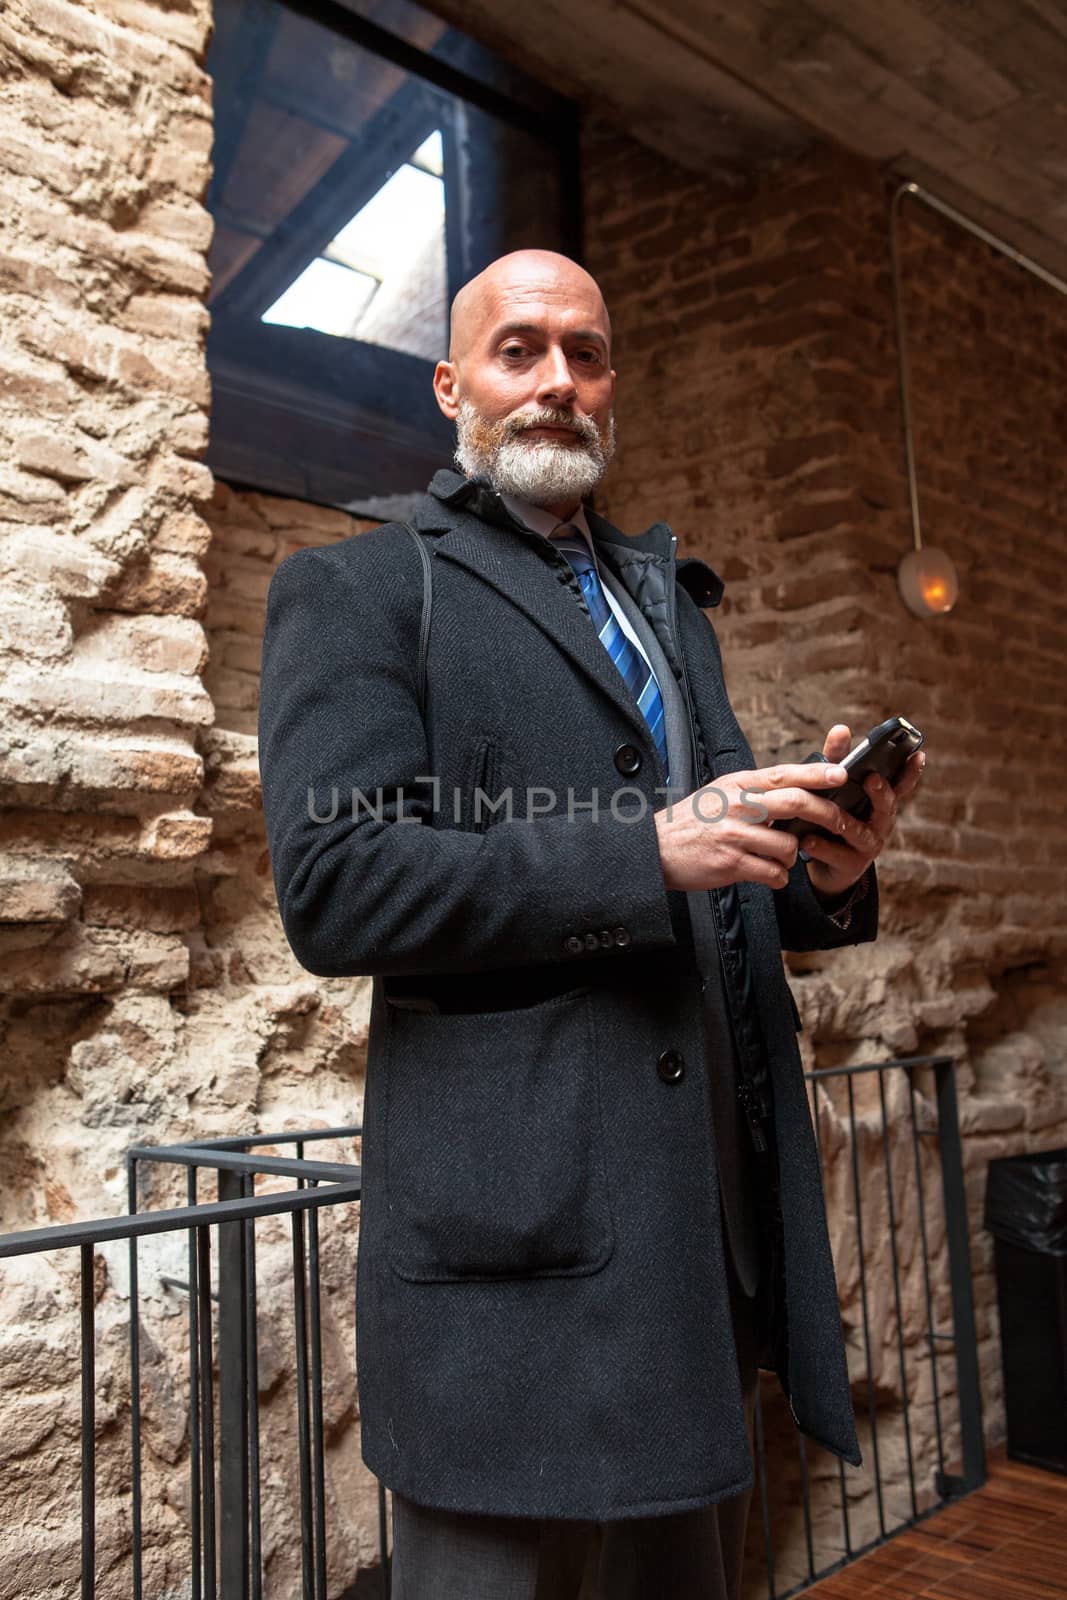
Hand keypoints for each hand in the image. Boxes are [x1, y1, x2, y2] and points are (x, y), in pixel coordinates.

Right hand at [654, 758, 857, 892]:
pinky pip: (773, 873)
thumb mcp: (721, 793)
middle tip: (840, 823)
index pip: (784, 774)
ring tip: (781, 858)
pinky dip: (778, 877)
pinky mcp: (731, 864)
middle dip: (826, 814)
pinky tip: (769, 875)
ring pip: (788, 845)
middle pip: (795, 803)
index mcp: (737, 784)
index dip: (816, 774)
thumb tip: (794, 791)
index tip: (842, 775)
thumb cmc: (692, 821)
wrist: (655, 849)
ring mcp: (734, 835)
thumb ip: (755, 791)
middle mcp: (737, 806)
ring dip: (793, 856)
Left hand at [800, 723, 925, 899]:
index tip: (918, 754)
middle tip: (871, 778)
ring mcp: (868, 846)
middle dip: (881, 792)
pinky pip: (837, 855)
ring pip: (859, 831)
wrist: (824, 863)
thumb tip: (841, 729)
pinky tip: (807, 839)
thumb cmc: (834, 816)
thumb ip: (837, 760)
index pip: (901, 784)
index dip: (911, 771)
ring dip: (842, 819)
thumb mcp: (835, 787)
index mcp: (881, 802)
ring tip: (827, 809)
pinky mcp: (850, 865)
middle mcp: (881, 823)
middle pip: (887, 807)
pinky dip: (822, 847)